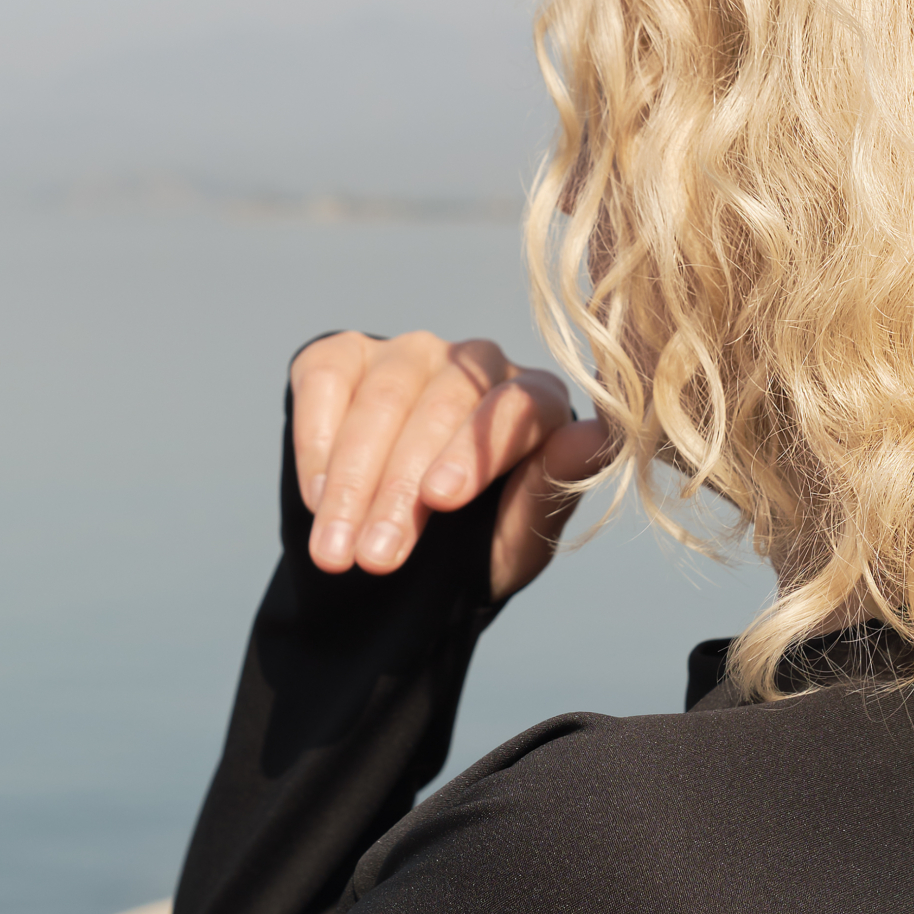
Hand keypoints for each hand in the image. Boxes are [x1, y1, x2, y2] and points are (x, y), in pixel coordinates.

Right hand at [290, 331, 611, 600]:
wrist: (399, 561)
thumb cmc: (475, 547)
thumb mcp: (514, 542)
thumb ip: (551, 493)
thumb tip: (598, 435)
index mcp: (539, 401)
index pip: (518, 408)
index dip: (474, 452)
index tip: (437, 501)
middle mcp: (479, 362)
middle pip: (442, 406)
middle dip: (399, 489)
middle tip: (375, 558)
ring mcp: (411, 351)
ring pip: (382, 397)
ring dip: (351, 482)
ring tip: (334, 551)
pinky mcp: (346, 353)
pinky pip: (327, 378)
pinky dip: (316, 441)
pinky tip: (315, 499)